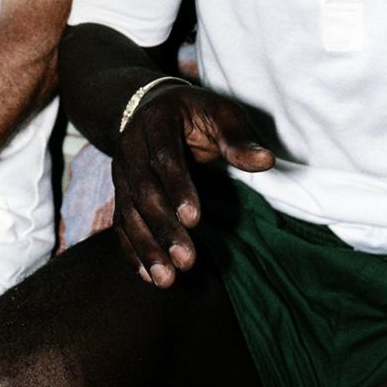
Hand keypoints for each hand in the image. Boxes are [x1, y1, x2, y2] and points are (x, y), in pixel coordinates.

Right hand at [112, 86, 271, 286]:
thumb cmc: (195, 112)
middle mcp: (130, 147)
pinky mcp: (121, 193)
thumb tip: (265, 160)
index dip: (178, 188)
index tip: (195, 220)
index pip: (164, 159)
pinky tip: (148, 276)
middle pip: (142, 191)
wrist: (151, 106)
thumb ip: (238, 138)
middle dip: (163, 228)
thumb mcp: (220, 112)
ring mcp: (121, 172)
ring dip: (146, 248)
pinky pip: (121, 224)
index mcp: (155, 122)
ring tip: (165, 280)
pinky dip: (133, 251)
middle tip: (186, 260)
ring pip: (128, 213)